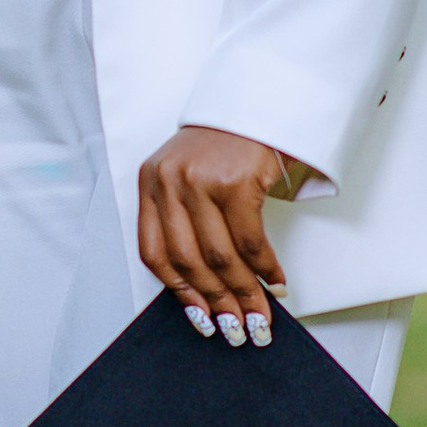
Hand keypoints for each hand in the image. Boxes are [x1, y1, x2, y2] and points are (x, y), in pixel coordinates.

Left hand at [138, 125, 293, 348]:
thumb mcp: (190, 175)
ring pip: (220, 256)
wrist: (259, 98)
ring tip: (259, 314)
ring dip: (243, 293)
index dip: (179, 293)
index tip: (200, 317)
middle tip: (236, 327)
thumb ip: (186, 219)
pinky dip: (265, 268)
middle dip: (216, 301)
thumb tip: (206, 284)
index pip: (154, 252)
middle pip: (189, 260)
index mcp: (151, 183)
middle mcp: (169, 181)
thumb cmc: (225, 142)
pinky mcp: (234, 180)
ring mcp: (200, 180)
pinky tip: (275, 281)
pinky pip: (250, 240)